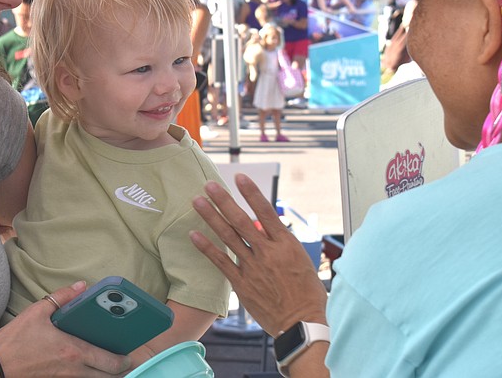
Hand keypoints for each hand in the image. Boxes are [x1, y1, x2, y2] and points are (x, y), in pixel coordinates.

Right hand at [0, 281, 131, 376]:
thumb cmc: (15, 340)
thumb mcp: (38, 311)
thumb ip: (63, 297)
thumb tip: (81, 286)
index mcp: (74, 351)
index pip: (110, 362)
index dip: (124, 360)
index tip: (129, 354)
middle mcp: (73, 370)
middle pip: (107, 377)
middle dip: (119, 370)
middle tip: (123, 359)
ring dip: (105, 375)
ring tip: (108, 363)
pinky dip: (88, 377)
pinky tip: (86, 367)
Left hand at [190, 177, 326, 335]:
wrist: (303, 323)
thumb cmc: (307, 293)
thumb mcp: (301, 261)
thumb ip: (281, 244)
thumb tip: (267, 230)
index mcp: (286, 244)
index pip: (266, 211)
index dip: (251, 193)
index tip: (239, 177)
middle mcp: (268, 252)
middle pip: (241, 221)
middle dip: (223, 201)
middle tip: (209, 185)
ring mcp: (253, 267)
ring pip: (228, 237)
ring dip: (211, 217)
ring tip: (197, 202)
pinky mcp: (242, 284)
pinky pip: (221, 262)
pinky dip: (207, 247)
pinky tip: (194, 235)